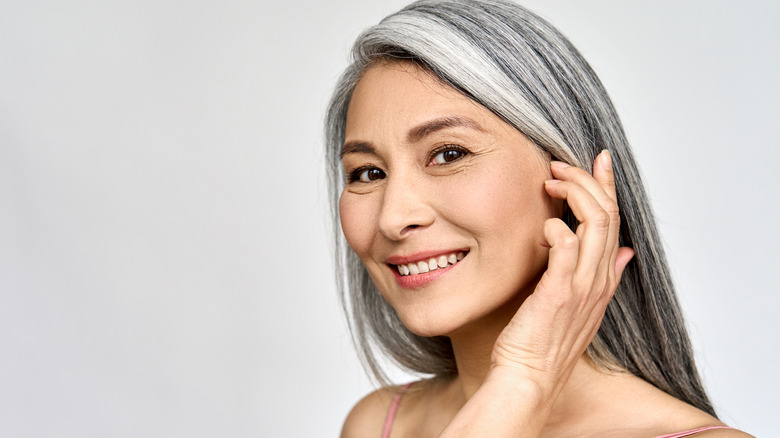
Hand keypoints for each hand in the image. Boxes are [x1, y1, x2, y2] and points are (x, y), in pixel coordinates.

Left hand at [490, 150, 634, 399]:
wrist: (530, 378)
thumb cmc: (544, 341)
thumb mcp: (583, 305)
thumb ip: (605, 275)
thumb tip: (625, 252)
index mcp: (603, 279)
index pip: (614, 221)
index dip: (608, 187)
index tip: (599, 160)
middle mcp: (598, 280)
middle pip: (608, 215)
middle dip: (588, 181)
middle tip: (560, 165)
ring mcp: (581, 286)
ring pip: (595, 224)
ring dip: (574, 194)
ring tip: (550, 181)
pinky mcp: (558, 293)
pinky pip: (566, 250)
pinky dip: (558, 229)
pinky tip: (545, 222)